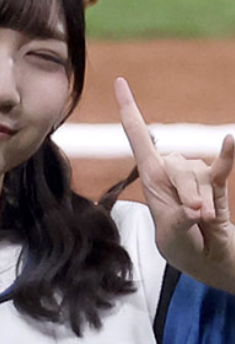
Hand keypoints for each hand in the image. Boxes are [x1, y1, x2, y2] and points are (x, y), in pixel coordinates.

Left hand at [114, 77, 234, 289]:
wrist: (209, 262)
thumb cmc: (181, 246)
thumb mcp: (171, 237)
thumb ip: (179, 221)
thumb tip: (195, 207)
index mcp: (151, 177)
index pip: (137, 137)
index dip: (129, 109)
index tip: (120, 81)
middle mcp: (171, 169)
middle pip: (175, 166)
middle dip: (185, 194)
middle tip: (193, 217)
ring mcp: (196, 174)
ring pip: (197, 176)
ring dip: (202, 200)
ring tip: (202, 220)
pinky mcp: (218, 183)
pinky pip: (221, 167)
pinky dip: (227, 155)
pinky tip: (231, 140)